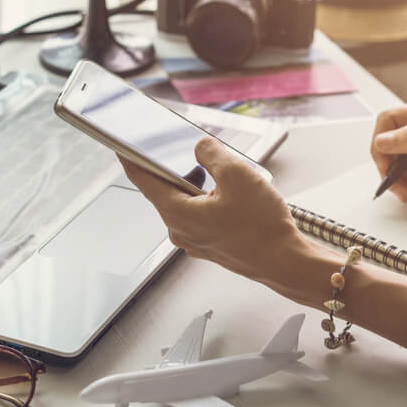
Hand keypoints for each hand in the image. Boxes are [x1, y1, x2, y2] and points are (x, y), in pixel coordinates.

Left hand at [119, 137, 305, 287]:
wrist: (285, 262)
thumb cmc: (262, 228)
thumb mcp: (236, 174)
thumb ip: (211, 153)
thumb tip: (200, 148)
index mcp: (178, 213)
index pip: (143, 180)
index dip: (130, 158)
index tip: (120, 144)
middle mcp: (181, 230)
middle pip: (167, 189)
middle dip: (178, 167)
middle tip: (189, 149)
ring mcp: (195, 239)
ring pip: (187, 201)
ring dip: (199, 183)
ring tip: (223, 174)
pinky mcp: (210, 244)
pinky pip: (201, 214)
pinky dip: (209, 199)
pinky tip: (232, 193)